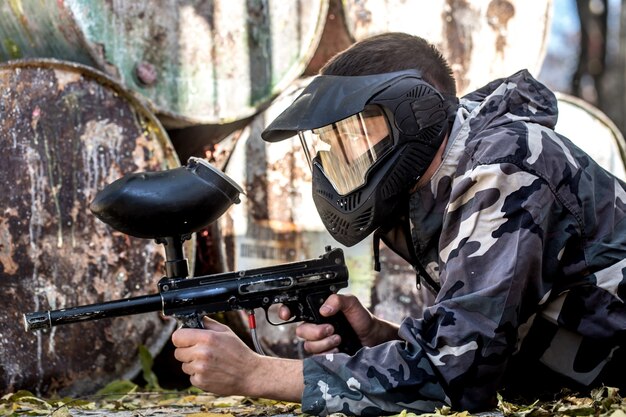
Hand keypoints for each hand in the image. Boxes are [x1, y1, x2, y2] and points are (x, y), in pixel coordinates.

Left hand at [172, 316, 258, 394]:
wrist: (249, 374)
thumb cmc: (238, 352)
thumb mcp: (226, 332)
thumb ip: (208, 324)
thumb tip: (193, 319)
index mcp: (207, 338)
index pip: (177, 337)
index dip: (181, 338)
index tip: (185, 339)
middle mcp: (201, 353)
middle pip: (178, 352)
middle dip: (187, 351)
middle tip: (200, 351)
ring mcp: (200, 369)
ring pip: (184, 365)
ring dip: (193, 364)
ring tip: (209, 362)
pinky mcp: (200, 381)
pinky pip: (191, 376)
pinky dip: (199, 375)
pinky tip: (211, 371)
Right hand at [278, 294, 399, 353]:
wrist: (373, 339)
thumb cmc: (362, 319)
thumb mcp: (352, 303)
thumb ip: (338, 300)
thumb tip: (323, 309)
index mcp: (318, 311)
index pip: (295, 309)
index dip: (285, 311)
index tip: (286, 315)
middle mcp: (315, 326)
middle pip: (300, 330)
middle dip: (315, 331)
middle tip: (331, 329)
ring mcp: (319, 341)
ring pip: (308, 345)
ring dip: (324, 343)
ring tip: (339, 339)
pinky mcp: (324, 355)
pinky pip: (315, 358)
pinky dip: (327, 354)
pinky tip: (339, 350)